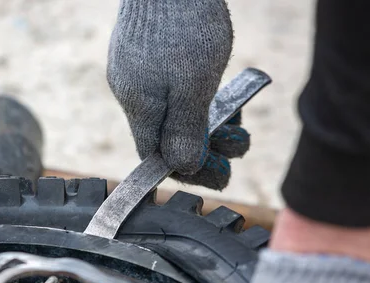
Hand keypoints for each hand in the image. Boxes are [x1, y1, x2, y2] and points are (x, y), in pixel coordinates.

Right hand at [108, 0, 243, 189]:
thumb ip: (185, 130)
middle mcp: (129, 90)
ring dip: (204, 120)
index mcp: (138, 104)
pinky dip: (193, 98)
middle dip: (205, 146)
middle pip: (165, 136)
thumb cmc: (185, 24)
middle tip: (239, 142)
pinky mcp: (142, 53)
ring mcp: (133, 70)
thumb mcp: (194, 86)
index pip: (154, 157)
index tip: (221, 172)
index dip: (188, 169)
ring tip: (236, 116)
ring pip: (169, 111)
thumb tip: (183, 168)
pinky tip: (214, 89)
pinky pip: (168, 89)